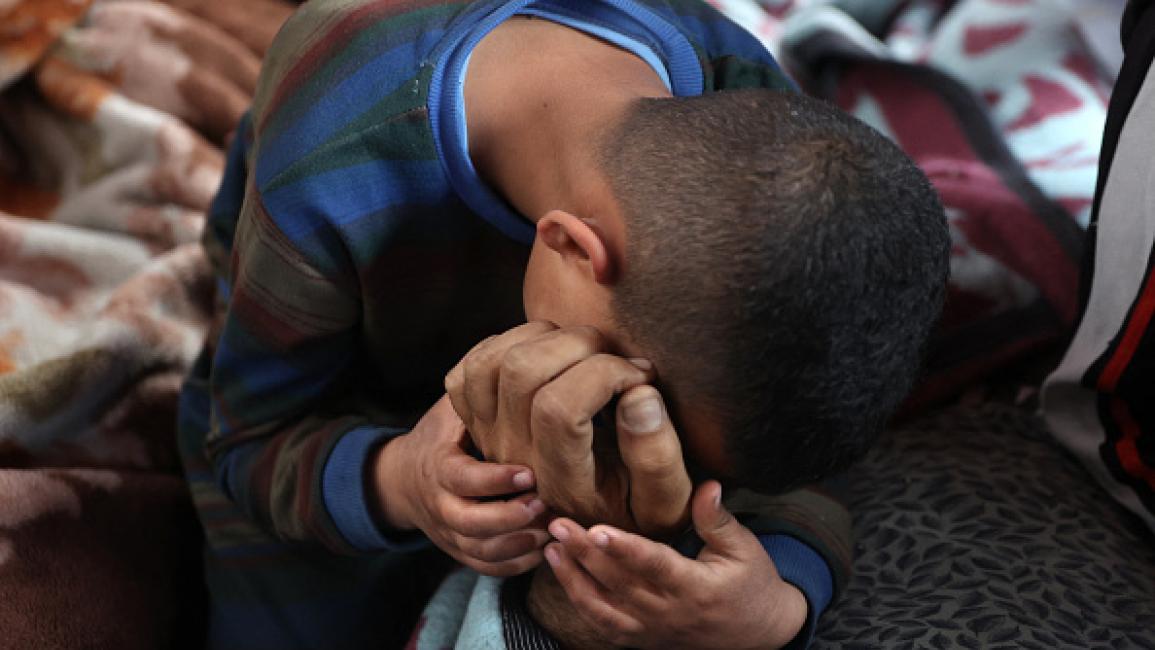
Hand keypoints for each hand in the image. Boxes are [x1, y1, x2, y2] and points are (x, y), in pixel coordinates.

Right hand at [373, 395, 549, 575]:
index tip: (530, 472)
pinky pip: (488, 568)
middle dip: (509, 518)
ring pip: (482, 552)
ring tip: (552, 527)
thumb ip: (474, 394)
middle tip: (544, 504)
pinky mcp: (461, 551)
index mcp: (438, 468)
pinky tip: (545, 547)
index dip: (496, 480)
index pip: (463, 479)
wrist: (403, 478)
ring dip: (519, 544)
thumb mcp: (449, 410)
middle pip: (471, 525)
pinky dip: (517, 564)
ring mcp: (450, 533)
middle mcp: (441, 506)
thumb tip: (511, 363)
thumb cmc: (440, 435)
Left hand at [445, 323, 690, 535]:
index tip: (642, 376)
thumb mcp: (665, 501)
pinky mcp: (480, 424)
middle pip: (521, 373)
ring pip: (491, 363)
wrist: (591, 526)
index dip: (606, 374)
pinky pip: (468, 371)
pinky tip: (547, 353)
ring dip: (542, 337)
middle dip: (577, 344)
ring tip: (584, 350)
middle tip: (615, 356)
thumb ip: (657, 455)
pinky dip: (505, 345)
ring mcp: (493, 440)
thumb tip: (639, 394)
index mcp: (565, 484)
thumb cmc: (638, 510)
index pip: (561, 409)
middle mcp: (519, 460)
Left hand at [542, 481, 808, 649]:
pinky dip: (580, 603)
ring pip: (603, 609)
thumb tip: (707, 485)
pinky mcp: (643, 638)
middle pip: (619, 584)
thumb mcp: (744, 549)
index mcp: (695, 588)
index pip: (654, 566)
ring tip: (550, 548)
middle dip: (585, 553)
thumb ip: (717, 519)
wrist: (759, 634)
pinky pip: (604, 626)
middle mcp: (668, 613)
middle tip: (558, 524)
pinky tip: (562, 575)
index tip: (597, 529)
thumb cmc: (751, 584)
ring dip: (573, 579)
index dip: (625, 548)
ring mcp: (652, 630)